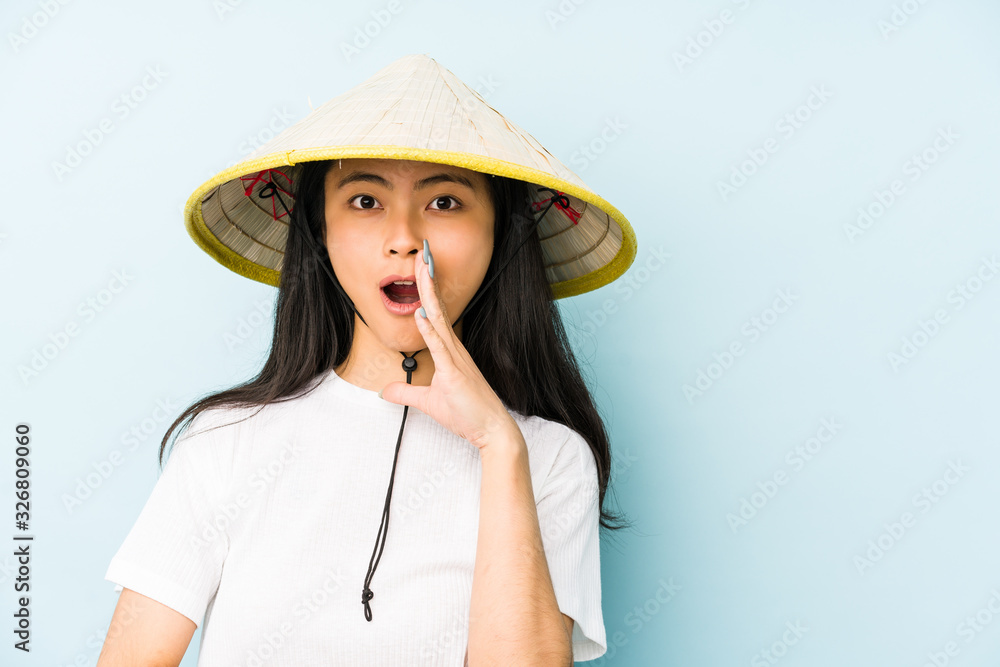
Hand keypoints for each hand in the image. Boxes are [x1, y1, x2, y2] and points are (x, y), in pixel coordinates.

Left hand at [378, 242, 516, 450]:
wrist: (491, 430)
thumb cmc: (466, 413)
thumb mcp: (428, 402)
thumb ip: (406, 392)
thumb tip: (384, 391)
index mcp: (449, 351)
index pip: (435, 313)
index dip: (427, 289)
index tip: (421, 266)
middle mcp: (454, 349)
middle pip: (437, 307)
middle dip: (428, 280)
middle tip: (422, 253)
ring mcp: (455, 359)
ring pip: (439, 319)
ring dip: (428, 294)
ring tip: (422, 269)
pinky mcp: (454, 374)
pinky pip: (440, 348)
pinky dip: (429, 330)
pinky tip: (420, 314)